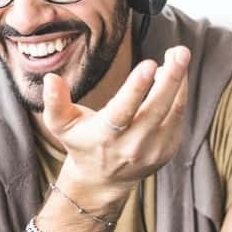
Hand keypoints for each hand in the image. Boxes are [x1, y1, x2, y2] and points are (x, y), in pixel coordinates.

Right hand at [42, 46, 190, 201]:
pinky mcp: (168, 149)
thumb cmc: (82, 142)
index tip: (149, 64)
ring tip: (179, 55)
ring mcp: (153, 149)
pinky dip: (179, 94)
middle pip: (156, 109)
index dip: (136, 88)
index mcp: (105, 136)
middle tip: (180, 52)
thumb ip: (54, 102)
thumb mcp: (61, 125)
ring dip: (178, 81)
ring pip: (173, 111)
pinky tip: (174, 75)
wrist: (103, 179)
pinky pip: (178, 117)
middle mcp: (132, 145)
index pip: (122, 111)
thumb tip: (51, 78)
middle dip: (171, 78)